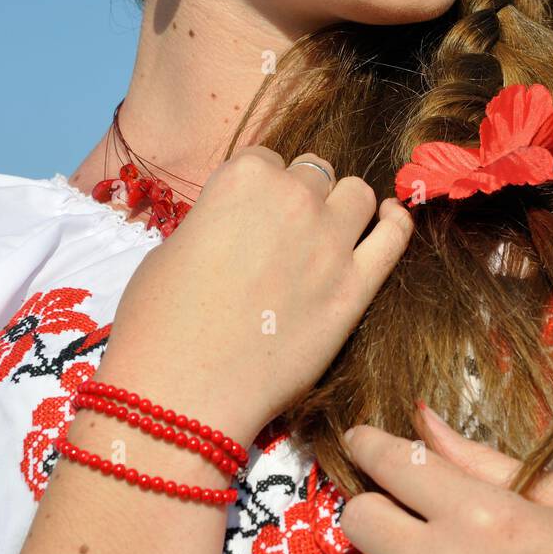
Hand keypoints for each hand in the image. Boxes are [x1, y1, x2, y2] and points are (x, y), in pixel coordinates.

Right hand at [95, 148, 414, 448]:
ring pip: (357, 194)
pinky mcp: (355, 290)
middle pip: (314, 173)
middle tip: (283, 233)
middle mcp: (293, 198)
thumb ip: (216, 220)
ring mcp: (330, 243)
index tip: (251, 214)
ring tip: (327, 232)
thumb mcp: (171, 247)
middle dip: (300, 195)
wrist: (181, 393)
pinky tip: (388, 220)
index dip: (258, 187)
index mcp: (243, 178)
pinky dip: (395, 223)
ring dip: (343, 207)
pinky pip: (394, 238)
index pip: (266, 159)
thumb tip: (234, 226)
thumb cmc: (158, 324)